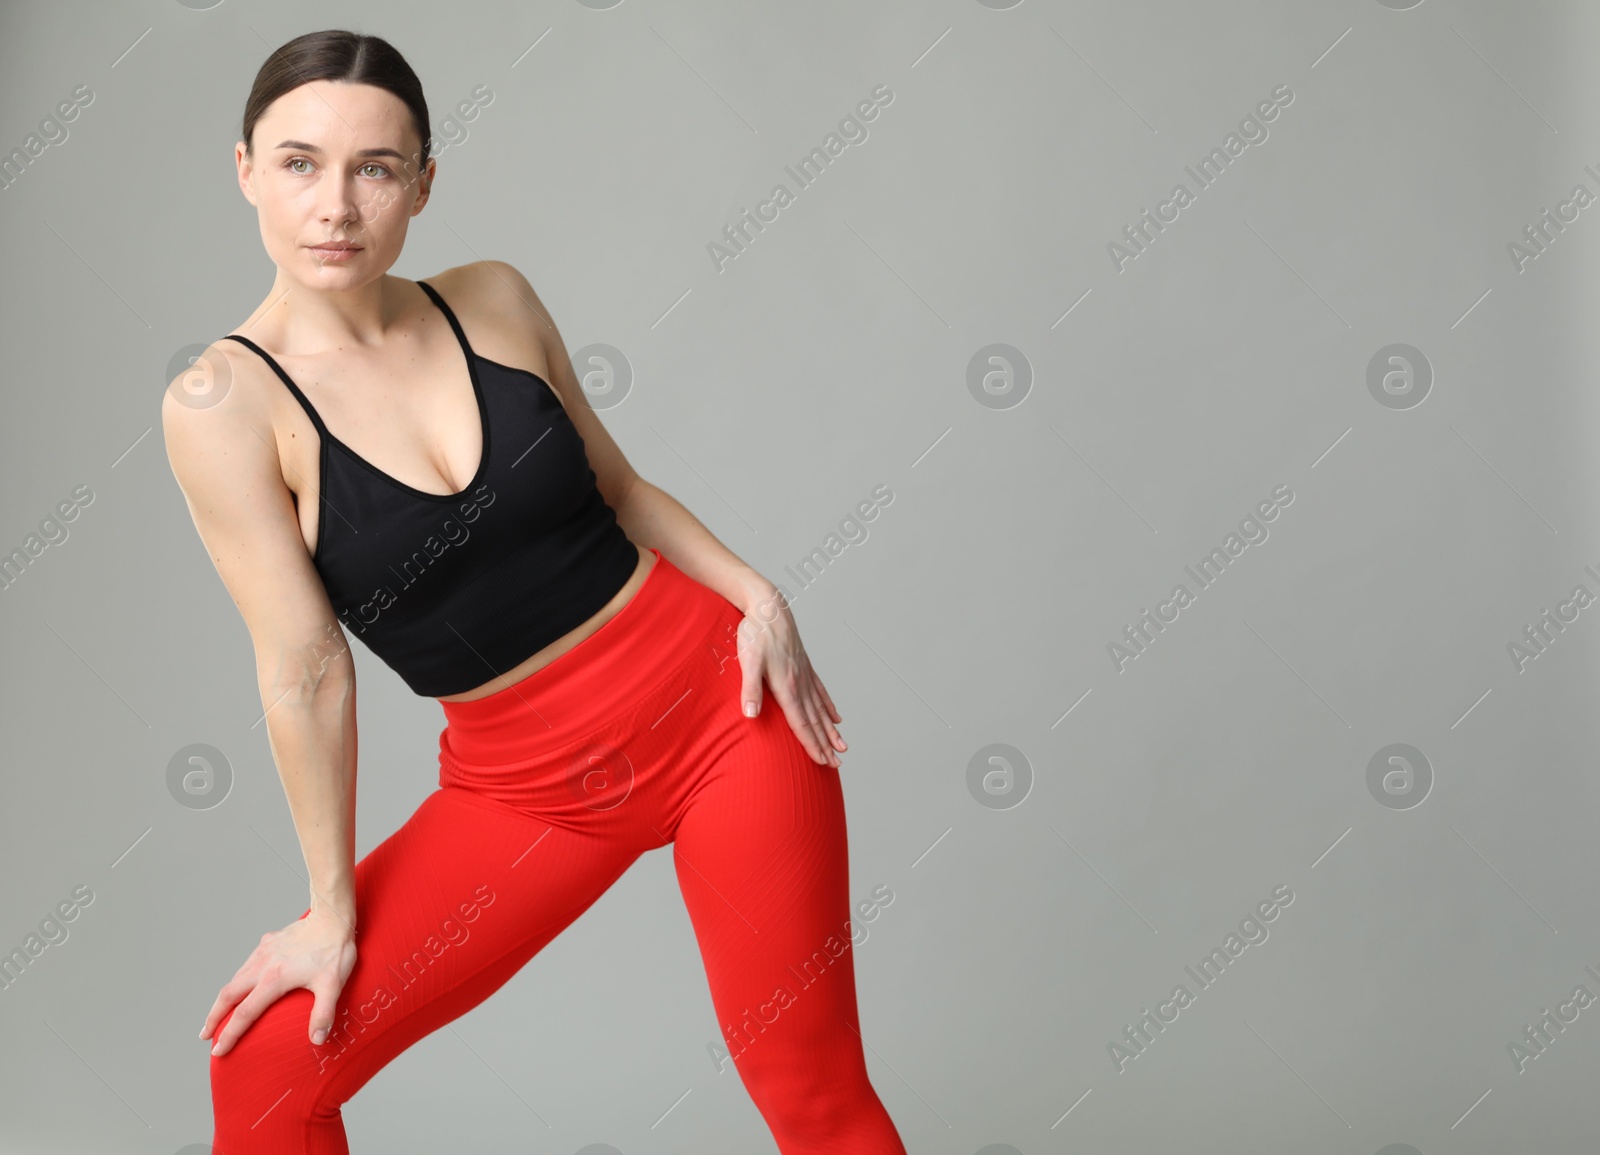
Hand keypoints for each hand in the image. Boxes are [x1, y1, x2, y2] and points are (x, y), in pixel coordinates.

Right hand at [200, 910, 357, 1056]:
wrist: (332, 916)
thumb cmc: (334, 951)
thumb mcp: (332, 985)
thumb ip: (323, 1014)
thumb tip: (317, 1040)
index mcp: (273, 979)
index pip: (244, 1014)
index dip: (229, 1035)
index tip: (218, 1051)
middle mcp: (261, 965)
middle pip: (227, 996)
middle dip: (213, 1017)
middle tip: (205, 1035)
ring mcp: (263, 952)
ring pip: (235, 978)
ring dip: (224, 998)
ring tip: (219, 1014)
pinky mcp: (268, 941)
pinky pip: (247, 964)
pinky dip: (238, 980)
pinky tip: (243, 985)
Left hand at [736, 599, 845, 766]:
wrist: (768, 606)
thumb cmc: (755, 633)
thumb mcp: (747, 661)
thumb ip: (750, 689)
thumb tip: (751, 716)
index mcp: (787, 686)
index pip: (801, 723)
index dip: (812, 744)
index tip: (822, 762)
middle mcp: (800, 683)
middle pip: (815, 721)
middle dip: (826, 745)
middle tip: (838, 765)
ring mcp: (804, 674)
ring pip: (820, 709)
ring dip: (831, 730)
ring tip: (843, 747)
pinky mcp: (804, 666)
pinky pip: (820, 692)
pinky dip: (829, 707)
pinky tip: (837, 717)